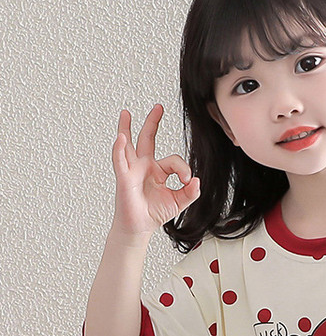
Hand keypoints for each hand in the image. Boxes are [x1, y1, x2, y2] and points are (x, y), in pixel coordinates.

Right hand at [110, 105, 199, 237]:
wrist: (139, 228)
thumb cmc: (154, 213)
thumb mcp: (178, 202)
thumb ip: (190, 192)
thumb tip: (196, 180)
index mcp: (157, 170)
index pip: (173, 160)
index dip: (183, 168)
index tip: (187, 180)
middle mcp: (144, 166)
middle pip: (147, 138)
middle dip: (152, 122)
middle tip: (158, 107)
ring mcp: (132, 170)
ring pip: (128, 144)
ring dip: (126, 128)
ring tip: (125, 113)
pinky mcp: (124, 178)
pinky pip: (120, 160)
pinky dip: (119, 149)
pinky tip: (121, 137)